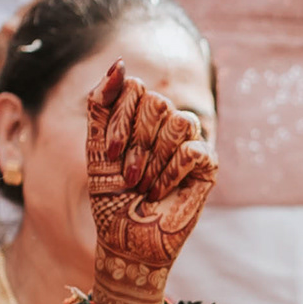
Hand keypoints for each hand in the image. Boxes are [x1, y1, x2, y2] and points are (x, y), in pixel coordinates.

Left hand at [82, 59, 217, 303]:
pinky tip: (161, 193)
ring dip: (155, 158)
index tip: (110, 155)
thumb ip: (101, 105)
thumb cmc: (110, 199)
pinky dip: (172, 173)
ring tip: (144, 186)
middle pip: (157, 103)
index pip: (134, 87)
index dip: (120, 119)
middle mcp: (165, 124)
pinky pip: (194, 149)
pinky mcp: (206, 166)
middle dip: (136, 144)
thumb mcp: (95, 150)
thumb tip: (120, 63)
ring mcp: (188, 142)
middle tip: (128, 177)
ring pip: (180, 120)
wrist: (125, 240)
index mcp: (137, 115)